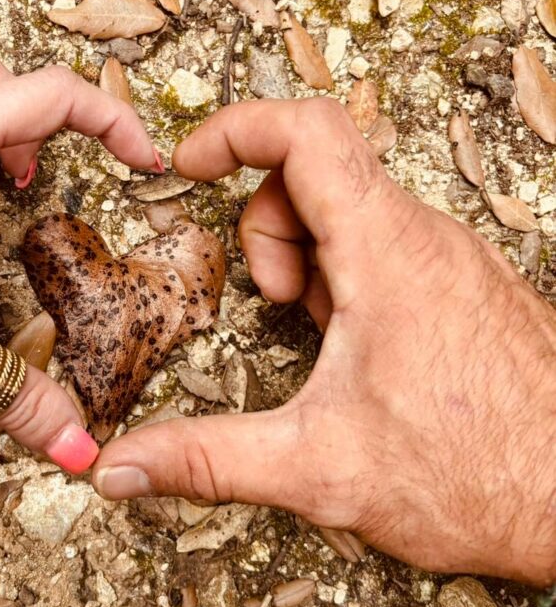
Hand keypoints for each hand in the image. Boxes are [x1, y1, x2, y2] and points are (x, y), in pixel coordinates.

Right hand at [92, 98, 555, 586]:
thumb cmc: (483, 477)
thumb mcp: (319, 468)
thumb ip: (207, 460)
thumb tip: (122, 466)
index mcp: (388, 255)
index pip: (305, 132)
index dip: (234, 129)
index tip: (192, 163)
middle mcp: (428, 242)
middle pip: (321, 170)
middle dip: (267, 226)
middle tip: (272, 301)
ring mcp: (454, 263)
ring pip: (357, 210)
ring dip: (309, 256)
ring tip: (312, 328)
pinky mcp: (468, 291)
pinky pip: (393, 249)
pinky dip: (350, 278)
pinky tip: (356, 348)